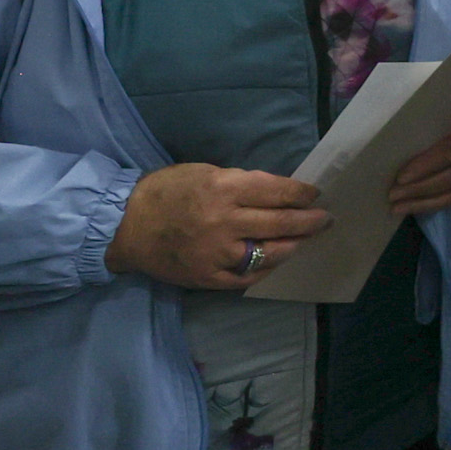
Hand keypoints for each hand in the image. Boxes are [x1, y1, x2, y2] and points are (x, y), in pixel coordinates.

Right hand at [108, 164, 330, 291]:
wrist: (125, 225)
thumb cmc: (165, 192)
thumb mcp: (204, 173)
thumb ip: (240, 183)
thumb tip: (275, 192)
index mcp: (224, 188)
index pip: (277, 191)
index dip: (302, 194)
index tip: (315, 195)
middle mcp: (225, 221)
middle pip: (281, 222)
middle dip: (309, 221)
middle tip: (325, 219)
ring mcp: (218, 252)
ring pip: (270, 251)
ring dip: (293, 245)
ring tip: (305, 240)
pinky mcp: (208, 276)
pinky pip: (247, 276)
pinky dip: (266, 269)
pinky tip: (277, 261)